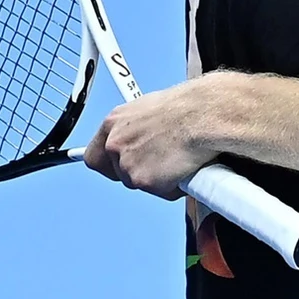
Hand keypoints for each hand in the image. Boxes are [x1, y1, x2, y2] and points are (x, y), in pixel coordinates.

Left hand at [83, 75, 226, 199]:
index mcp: (114, 123)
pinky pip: (161, 191)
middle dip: (138, 171)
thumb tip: (144, 136)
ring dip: (159, 178)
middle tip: (161, 163)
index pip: (94, 155)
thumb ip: (137, 128)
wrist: (204, 114)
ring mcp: (127, 164)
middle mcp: (115, 144)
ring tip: (179, 159)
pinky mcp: (144, 181)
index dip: (108, 163)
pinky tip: (186, 168)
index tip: (115, 166)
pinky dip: (174, 186)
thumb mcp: (151, 109)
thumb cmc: (187, 106)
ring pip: (140, 183)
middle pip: (118, 173)